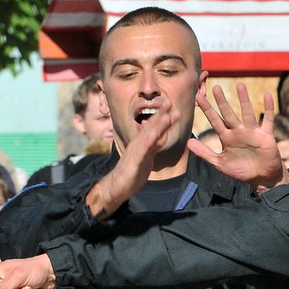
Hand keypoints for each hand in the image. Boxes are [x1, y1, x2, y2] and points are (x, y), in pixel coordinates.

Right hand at [86, 98, 178, 219]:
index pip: (154, 127)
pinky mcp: (133, 163)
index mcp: (143, 143)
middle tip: (169, 101)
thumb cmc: (132, 172)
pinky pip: (142, 152)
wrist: (117, 187)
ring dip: (157, 125)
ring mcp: (135, 152)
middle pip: (151, 127)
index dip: (163, 116)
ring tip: (166, 115)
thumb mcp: (147, 157)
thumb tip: (162, 135)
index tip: (172, 104)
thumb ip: (154, 146)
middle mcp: (138, 144)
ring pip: (147, 137)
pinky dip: (147, 143)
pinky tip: (154, 136)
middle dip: (161, 114)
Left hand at [188, 84, 287, 191]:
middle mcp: (238, 131)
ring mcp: (252, 132)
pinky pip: (268, 120)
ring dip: (244, 100)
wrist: (261, 177)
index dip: (207, 110)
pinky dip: (268, 108)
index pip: (215, 121)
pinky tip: (267, 96)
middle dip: (222, 102)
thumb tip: (188, 143)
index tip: (197, 97)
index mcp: (227, 137)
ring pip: (247, 113)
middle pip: (229, 114)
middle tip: (216, 88)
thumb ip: (205, 153)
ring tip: (240, 85)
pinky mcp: (266, 135)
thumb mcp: (220, 163)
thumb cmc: (240, 170)